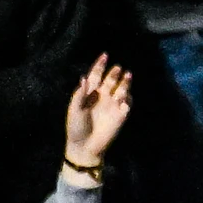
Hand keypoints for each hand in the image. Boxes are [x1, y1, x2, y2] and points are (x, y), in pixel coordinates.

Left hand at [64, 54, 133, 169]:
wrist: (85, 146)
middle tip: (117, 68)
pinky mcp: (121, 115)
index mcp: (89, 93)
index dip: (100, 65)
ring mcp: (113, 105)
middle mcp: (102, 96)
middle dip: (114, 73)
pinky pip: (128, 103)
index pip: (96, 75)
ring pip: (122, 89)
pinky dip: (128, 98)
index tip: (105, 55)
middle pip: (110, 80)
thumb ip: (79, 94)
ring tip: (128, 75)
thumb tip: (84, 77)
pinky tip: (126, 96)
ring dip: (125, 82)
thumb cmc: (76, 127)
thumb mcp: (74, 109)